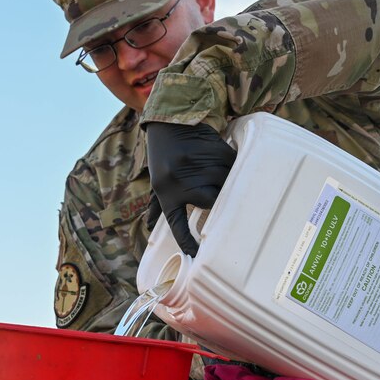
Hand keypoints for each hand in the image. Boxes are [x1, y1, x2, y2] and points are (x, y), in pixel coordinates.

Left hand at [145, 121, 236, 256]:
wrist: (169, 123)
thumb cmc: (163, 156)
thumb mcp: (158, 180)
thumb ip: (157, 203)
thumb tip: (148, 225)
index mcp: (167, 192)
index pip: (177, 223)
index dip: (187, 241)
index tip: (196, 255)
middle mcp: (181, 182)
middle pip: (210, 201)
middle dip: (216, 197)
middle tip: (218, 192)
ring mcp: (198, 166)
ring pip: (224, 183)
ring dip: (227, 180)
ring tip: (221, 172)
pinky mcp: (214, 152)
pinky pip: (231, 166)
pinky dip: (231, 165)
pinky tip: (224, 160)